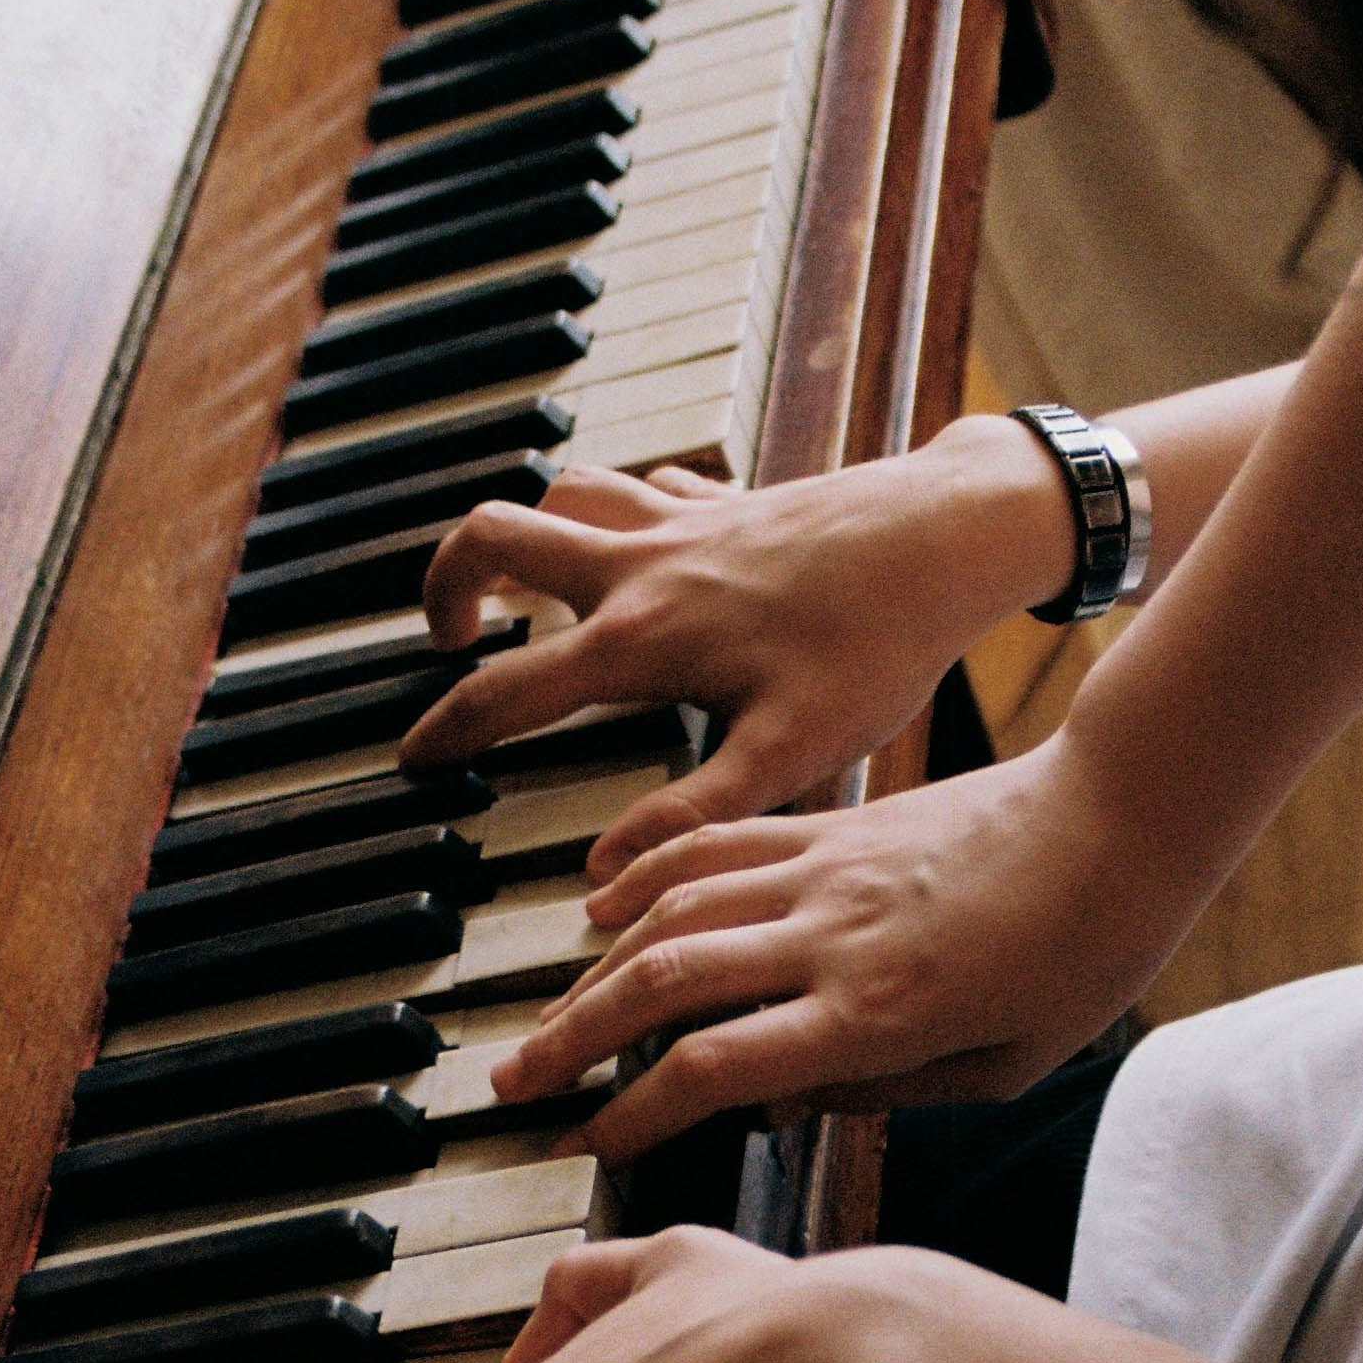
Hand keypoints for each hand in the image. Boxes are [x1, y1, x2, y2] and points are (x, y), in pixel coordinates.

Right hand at [402, 417, 1072, 882]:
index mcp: (639, 640)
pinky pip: (640, 488)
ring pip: (560, 494)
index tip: (413, 762)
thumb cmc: (879, 645)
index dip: (447, 730)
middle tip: (448, 640)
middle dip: (448, 581)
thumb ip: (689, 813)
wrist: (949, 536)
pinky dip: (614, 513)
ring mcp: (681, 520)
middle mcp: (640, 566)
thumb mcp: (788, 754)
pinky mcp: (726, 498)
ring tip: (524, 595)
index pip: (507, 688)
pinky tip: (638, 552)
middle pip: (494, 534)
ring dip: (527, 536)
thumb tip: (599, 874)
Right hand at [488, 734, 1157, 1160]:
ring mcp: (824, 871)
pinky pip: (715, 846)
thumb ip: (886, 1091)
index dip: (637, 1113)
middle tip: (512, 1080)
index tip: (588, 1144)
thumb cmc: (1086, 951)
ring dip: (592, 966)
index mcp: (877, 1012)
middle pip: (664, 986)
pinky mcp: (833, 823)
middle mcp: (831, 938)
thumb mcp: (1004, 1066)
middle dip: (573, 1040)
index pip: (718, 1069)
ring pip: (672, 912)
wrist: (1127, 815)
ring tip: (546, 1012)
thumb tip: (785, 1106)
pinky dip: (645, 874)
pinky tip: (603, 905)